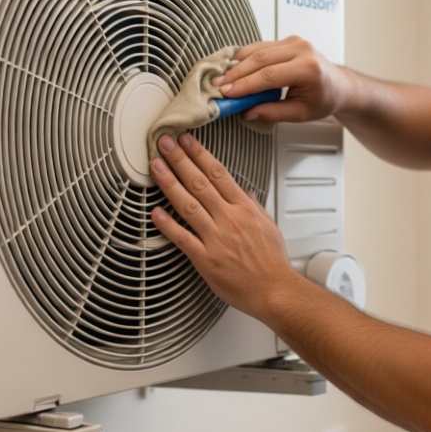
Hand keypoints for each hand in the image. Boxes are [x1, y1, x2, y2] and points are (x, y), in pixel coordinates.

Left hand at [149, 132, 296, 316]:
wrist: (274, 291)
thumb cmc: (272, 263)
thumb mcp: (269, 226)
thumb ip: (254, 207)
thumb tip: (247, 193)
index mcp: (245, 208)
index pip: (218, 173)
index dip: (199, 154)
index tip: (187, 141)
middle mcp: (229, 219)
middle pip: (200, 182)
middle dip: (179, 159)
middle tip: (164, 143)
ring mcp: (216, 238)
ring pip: (188, 204)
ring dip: (169, 183)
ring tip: (156, 166)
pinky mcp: (205, 259)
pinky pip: (182, 238)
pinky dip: (167, 224)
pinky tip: (155, 212)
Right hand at [214, 36, 350, 123]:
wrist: (339, 85)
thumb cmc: (323, 100)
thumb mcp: (300, 113)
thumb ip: (273, 112)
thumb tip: (247, 112)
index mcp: (308, 68)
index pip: (269, 76)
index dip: (245, 85)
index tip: (227, 93)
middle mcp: (302, 49)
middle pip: (260, 59)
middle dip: (236, 73)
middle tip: (218, 86)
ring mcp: (295, 41)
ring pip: (258, 49)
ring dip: (237, 63)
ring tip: (222, 77)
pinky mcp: (288, 40)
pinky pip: (262, 45)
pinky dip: (245, 56)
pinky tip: (233, 67)